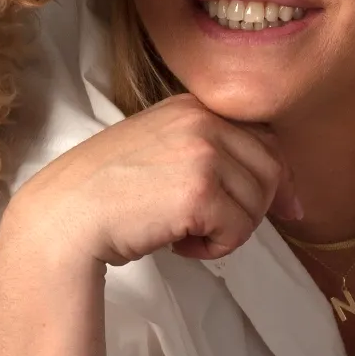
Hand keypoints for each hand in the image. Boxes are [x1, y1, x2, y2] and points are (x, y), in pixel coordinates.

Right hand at [4, 94, 285, 271]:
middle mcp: (203, 121)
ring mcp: (203, 153)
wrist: (65, 216)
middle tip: (211, 228)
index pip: (263, 139)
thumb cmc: (106, 194)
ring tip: (185, 234)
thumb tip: (288, 196)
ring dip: (229, 232)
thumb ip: (211, 154)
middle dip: (252, 209)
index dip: (275, 179)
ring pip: (258, 205)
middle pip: (272, 171)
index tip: (281, 208)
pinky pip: (238, 230)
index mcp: (193, 106)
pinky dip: (215, 249)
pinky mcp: (201, 191)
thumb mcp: (161, 150)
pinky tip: (179, 244)